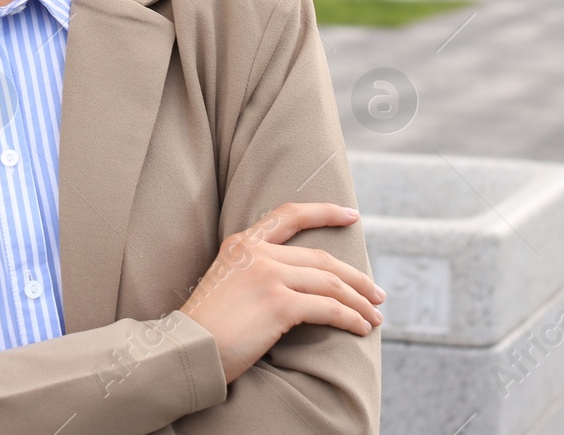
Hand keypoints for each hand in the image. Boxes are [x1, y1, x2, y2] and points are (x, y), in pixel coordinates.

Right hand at [180, 202, 383, 382]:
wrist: (186, 350)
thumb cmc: (206, 327)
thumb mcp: (227, 282)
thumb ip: (255, 272)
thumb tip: (298, 282)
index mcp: (242, 243)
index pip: (290, 215)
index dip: (325, 212)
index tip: (351, 214)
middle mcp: (257, 253)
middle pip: (322, 259)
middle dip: (356, 278)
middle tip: (377, 292)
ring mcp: (268, 276)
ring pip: (330, 284)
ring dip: (359, 302)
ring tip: (375, 315)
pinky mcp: (279, 304)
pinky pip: (328, 309)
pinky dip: (350, 319)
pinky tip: (361, 328)